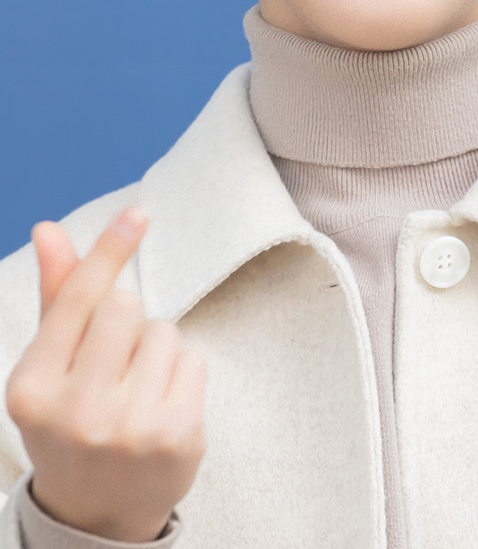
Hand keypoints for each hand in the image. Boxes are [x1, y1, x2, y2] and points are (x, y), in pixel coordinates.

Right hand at [6, 207, 206, 541]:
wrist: (97, 515)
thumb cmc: (71, 421)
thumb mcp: (50, 367)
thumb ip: (56, 297)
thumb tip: (48, 228)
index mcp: (33, 389)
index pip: (77, 300)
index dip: (108, 251)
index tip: (138, 213)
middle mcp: (75, 412)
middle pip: (126, 307)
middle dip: (127, 322)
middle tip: (114, 364)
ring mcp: (128, 430)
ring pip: (163, 331)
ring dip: (156, 349)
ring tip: (136, 391)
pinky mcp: (175, 438)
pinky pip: (193, 360)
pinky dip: (182, 373)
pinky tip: (162, 408)